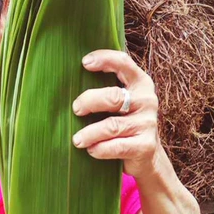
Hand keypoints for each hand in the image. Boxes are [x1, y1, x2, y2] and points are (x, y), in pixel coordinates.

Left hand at [72, 49, 158, 177]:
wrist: (146, 155)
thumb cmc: (123, 121)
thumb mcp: (121, 101)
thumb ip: (105, 88)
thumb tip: (65, 81)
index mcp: (140, 83)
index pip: (123, 63)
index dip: (105, 59)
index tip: (84, 63)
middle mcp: (146, 100)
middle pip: (113, 97)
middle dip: (89, 102)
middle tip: (76, 109)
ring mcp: (147, 123)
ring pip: (111, 126)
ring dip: (89, 133)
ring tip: (77, 140)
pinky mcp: (145, 145)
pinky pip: (116, 146)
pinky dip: (100, 149)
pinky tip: (91, 150)